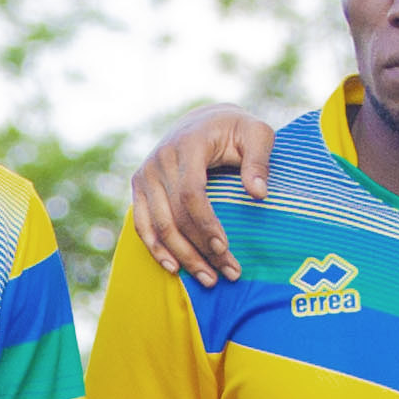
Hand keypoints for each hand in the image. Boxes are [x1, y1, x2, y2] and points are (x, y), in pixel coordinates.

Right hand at [125, 107, 276, 281]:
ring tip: (208, 279)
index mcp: (188, 145)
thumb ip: (259, 160)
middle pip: (175, 216)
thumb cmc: (235, 130)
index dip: (205, 224)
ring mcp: (145, 174)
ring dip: (182, 257)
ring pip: (159, 226)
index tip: (224, 249)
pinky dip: (156, 249)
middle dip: (200, 250)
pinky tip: (174, 268)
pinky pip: (142, 224)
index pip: (191, 193)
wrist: (202, 120)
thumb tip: (258, 194)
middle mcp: (160, 159)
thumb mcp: (257, 133)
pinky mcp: (139, 186)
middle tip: (227, 274)